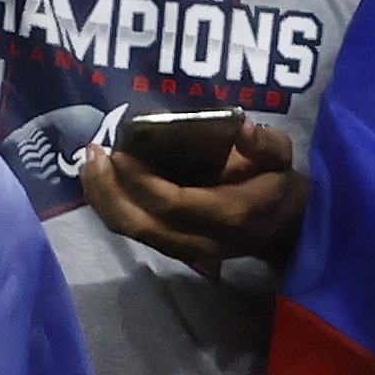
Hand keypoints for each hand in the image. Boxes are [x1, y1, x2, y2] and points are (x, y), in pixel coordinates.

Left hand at [78, 114, 304, 274]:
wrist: (284, 227)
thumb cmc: (276, 182)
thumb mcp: (280, 156)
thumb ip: (261, 142)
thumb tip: (239, 125)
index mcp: (229, 213)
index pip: (175, 203)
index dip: (142, 181)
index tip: (122, 151)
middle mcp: (203, 239)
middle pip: (142, 224)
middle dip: (110, 190)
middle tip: (94, 153)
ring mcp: (187, 250)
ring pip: (132, 232)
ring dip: (103, 199)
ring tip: (89, 164)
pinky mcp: (174, 249)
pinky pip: (134, 233)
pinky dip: (111, 208)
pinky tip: (100, 181)